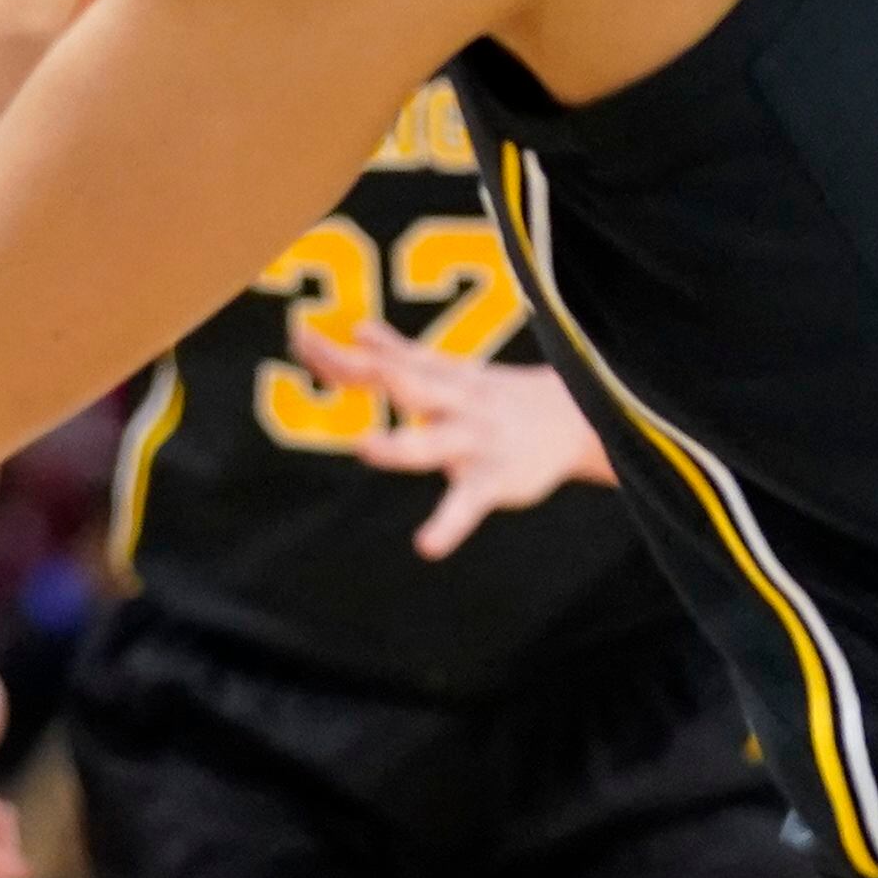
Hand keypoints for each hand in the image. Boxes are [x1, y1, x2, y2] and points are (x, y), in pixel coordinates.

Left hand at [286, 319, 613, 557]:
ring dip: (403, 444)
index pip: (385, 360)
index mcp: (442, 376)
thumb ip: (404, 354)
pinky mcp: (495, 480)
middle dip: (371, 371)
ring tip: (368, 448)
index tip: (299, 338)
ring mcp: (476, 440)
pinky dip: (449, 526)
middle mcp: (456, 402)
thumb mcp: (454, 371)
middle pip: (410, 383)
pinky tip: (426, 545)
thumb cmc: (497, 398)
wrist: (578, 418)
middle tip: (328, 359)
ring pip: (436, 442)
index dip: (342, 352)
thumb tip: (360, 331)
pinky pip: (468, 505)